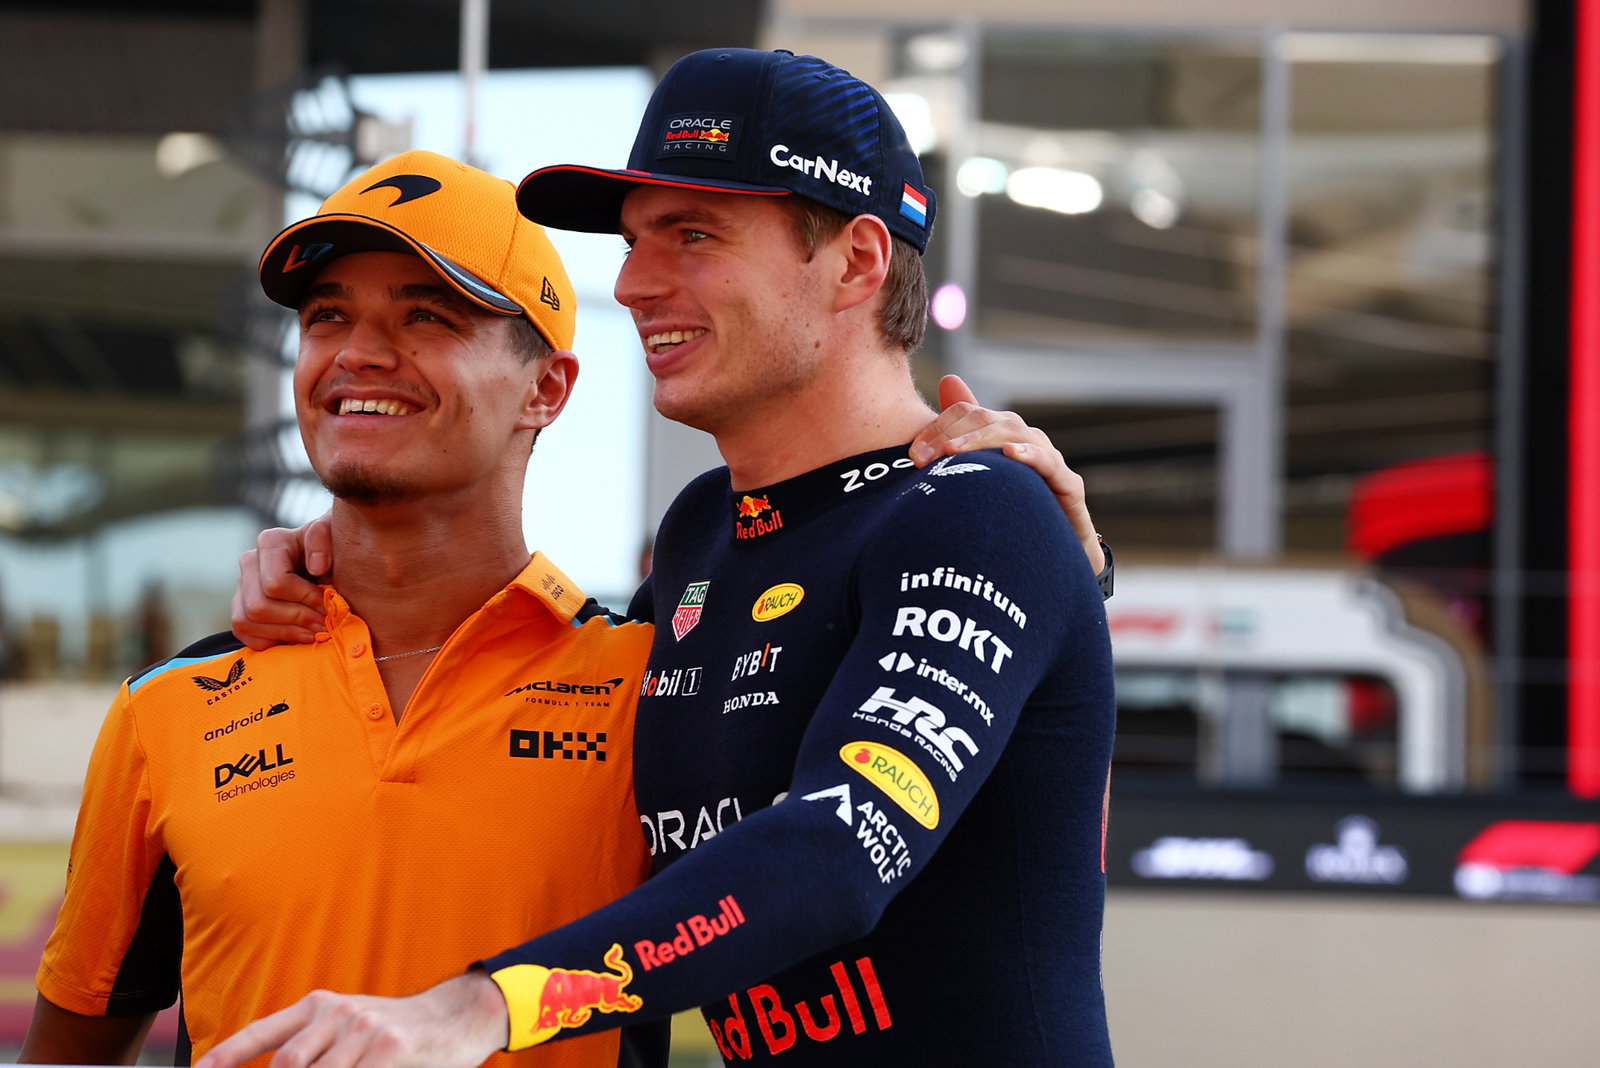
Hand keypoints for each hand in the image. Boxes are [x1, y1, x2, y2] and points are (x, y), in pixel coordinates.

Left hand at [193, 972, 507, 1067]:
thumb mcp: (352, 1027)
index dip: (227, 1055)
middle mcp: (339, 1012)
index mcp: (322, 1005)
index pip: (263, 1032)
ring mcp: (365, 1029)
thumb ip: (315, 1047)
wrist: (456, 1017)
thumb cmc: (398, 1031)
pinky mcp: (390, 1048)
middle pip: (287, 1065)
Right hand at [230, 514, 332, 649]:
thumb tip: (315, 566)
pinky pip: (243, 633)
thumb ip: (324, 538)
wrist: (333, 563)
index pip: (276, 583)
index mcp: (272, 542)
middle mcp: (250, 562)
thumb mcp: (338, 536)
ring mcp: (242, 586)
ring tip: (314, 633)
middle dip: (296, 620)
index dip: (305, 599)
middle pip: (259, 607)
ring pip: (246, 621)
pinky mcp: (241, 607)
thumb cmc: (337, 550)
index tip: (329, 603)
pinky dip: (271, 641)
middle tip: (325, 625)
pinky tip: (296, 635)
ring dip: (285, 633)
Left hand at [910, 375, 1103, 574]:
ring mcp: (1049, 461)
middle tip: (921, 456)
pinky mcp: (1069, 486)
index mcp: (1002, 436)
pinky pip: (1050, 464)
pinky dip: (1031, 455)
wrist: (1051, 559)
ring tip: (953, 451)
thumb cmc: (1011, 516)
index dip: (939, 426)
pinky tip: (1011, 454)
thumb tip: (929, 404)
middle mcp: (1026, 442)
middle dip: (951, 434)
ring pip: (1016, 435)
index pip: (968, 414)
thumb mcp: (975, 484)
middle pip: (989, 420)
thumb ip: (950, 449)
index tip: (912, 452)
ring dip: (982, 440)